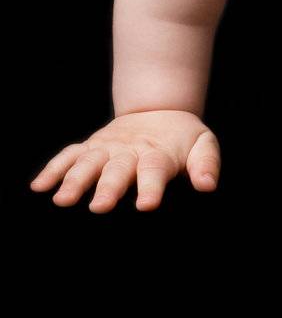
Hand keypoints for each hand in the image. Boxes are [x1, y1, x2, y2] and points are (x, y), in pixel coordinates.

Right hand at [28, 110, 221, 211]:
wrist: (160, 108)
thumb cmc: (183, 138)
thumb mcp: (203, 144)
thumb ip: (206, 164)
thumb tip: (208, 185)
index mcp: (158, 153)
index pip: (155, 171)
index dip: (151, 188)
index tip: (146, 205)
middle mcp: (129, 151)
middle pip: (117, 170)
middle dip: (107, 188)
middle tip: (99, 208)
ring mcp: (107, 148)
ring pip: (88, 163)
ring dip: (74, 180)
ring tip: (62, 200)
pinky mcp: (91, 147)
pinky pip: (68, 156)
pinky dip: (53, 169)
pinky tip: (38, 187)